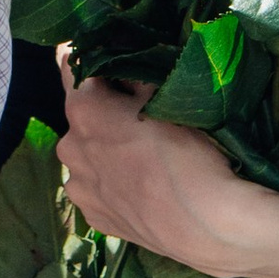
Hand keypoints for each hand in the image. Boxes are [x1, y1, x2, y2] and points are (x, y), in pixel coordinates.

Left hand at [57, 72, 278, 277]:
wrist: (209, 225)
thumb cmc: (191, 152)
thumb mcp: (168, 97)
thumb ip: (135, 74)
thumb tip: (124, 60)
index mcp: (83, 109)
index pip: (72, 64)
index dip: (90, 55)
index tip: (105, 53)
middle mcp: (69, 147)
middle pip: (83, 115)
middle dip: (105, 110)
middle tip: (140, 115)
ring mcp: (79, 187)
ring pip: (89, 154)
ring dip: (106, 149)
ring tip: (144, 158)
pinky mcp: (95, 218)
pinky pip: (98, 188)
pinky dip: (112, 182)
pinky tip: (141, 186)